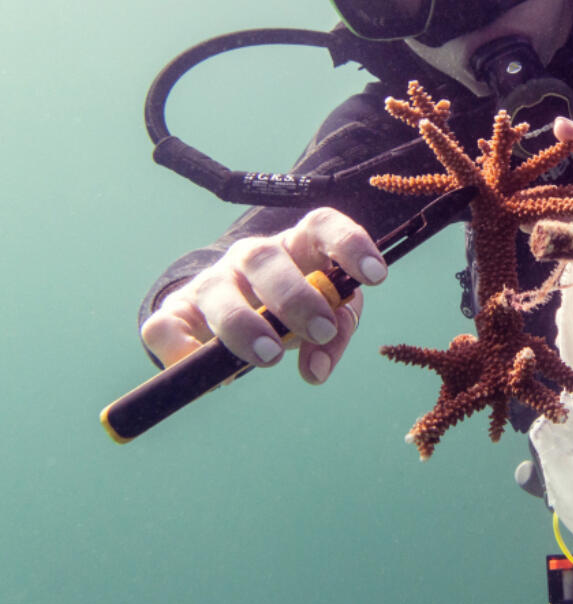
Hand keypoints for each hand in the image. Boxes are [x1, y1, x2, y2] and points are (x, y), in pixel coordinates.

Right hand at [141, 208, 387, 383]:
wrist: (234, 319)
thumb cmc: (295, 312)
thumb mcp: (326, 317)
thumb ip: (334, 336)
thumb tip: (316, 369)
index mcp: (299, 246)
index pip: (322, 225)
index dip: (350, 244)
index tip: (376, 276)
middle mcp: (252, 256)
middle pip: (267, 259)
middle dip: (296, 296)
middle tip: (320, 330)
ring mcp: (211, 281)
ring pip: (218, 290)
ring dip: (245, 325)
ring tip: (270, 358)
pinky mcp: (175, 312)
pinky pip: (165, 327)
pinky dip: (182, 352)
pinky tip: (213, 378)